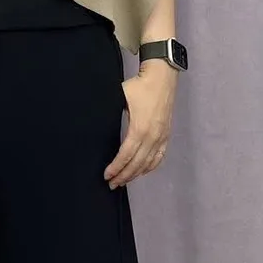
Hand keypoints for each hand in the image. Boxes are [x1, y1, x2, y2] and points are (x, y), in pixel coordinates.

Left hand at [104, 66, 176, 189]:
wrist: (162, 78)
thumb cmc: (139, 86)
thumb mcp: (120, 98)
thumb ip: (110, 114)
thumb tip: (96, 122)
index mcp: (139, 129)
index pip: (125, 156)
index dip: (115, 168)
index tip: (106, 175)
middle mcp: (152, 137)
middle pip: (137, 164)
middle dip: (123, 176)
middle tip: (112, 184)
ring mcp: (161, 137)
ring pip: (148, 163)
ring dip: (135, 174)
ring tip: (124, 181)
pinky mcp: (166, 135)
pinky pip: (159, 157)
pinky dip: (150, 167)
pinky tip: (142, 172)